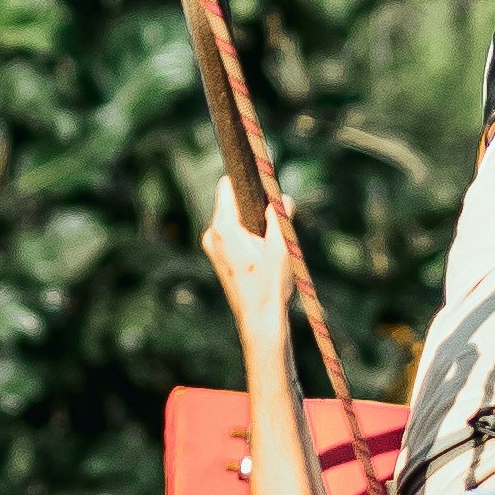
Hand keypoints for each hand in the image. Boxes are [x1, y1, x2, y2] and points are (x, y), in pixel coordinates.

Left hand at [205, 177, 296, 350]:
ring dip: (253, 223)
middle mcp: (212, 234)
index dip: (245, 177)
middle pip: (233, 202)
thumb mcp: (282, 246)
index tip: (259, 173)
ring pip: (234, 219)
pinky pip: (233, 234)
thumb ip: (281, 215)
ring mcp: (212, 246)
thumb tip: (281, 196)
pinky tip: (263, 253)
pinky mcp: (217, 257)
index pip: (228, 185)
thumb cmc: (270, 286)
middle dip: (255, 205)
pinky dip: (248, 235)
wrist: (259, 321)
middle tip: (275, 221)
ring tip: (270, 244)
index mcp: (223, 227)